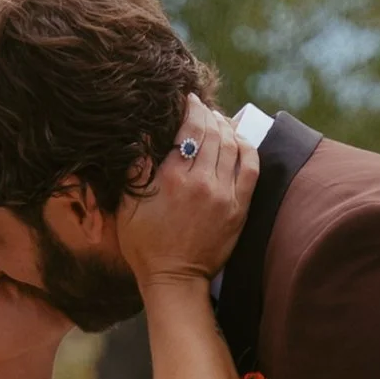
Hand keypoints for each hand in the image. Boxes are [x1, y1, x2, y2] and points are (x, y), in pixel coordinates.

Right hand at [115, 105, 254, 285]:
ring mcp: (224, 194)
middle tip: (202, 106)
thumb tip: (144, 135)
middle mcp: (201, 182)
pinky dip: (247, 148)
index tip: (188, 99)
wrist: (174, 279)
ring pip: (233, 145)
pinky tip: (239, 139)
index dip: (191, 109)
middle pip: (213, 133)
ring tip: (218, 119)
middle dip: (208, 114)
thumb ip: (137, 169)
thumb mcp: (129, 206)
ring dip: (226, 126)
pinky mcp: (239, 208)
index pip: (189, 130)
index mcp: (172, 179)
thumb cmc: (145, 245)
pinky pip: (251, 167)